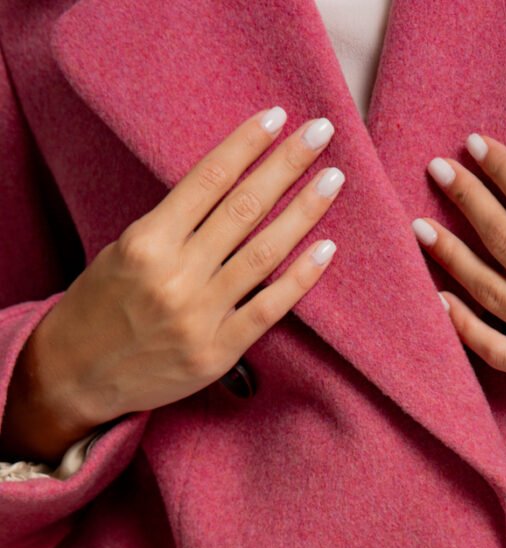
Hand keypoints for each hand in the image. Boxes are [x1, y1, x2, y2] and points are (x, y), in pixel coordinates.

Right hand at [8, 108, 343, 458]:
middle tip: (321, 132)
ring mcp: (199, 315)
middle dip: (286, 165)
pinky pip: (268, 308)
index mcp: (148, 240)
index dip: (247, 144)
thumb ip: (174, 226)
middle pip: (243, 208)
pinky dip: (300, 278)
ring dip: (303, 212)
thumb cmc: (102, 306)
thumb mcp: (126, 251)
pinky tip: (326, 249)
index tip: (277, 117)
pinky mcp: (216, 352)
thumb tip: (231, 191)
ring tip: (332, 180)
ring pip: (263, 253)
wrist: (76, 374)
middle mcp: (175, 274)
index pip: (208, 179)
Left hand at [411, 133, 505, 411]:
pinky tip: (437, 300)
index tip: (473, 147)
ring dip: (451, 258)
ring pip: (490, 294)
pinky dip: (463, 327)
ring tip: (421, 230)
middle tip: (436, 172)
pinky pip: (496, 351)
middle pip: (503, 243)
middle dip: (466, 201)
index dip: (501, 171)